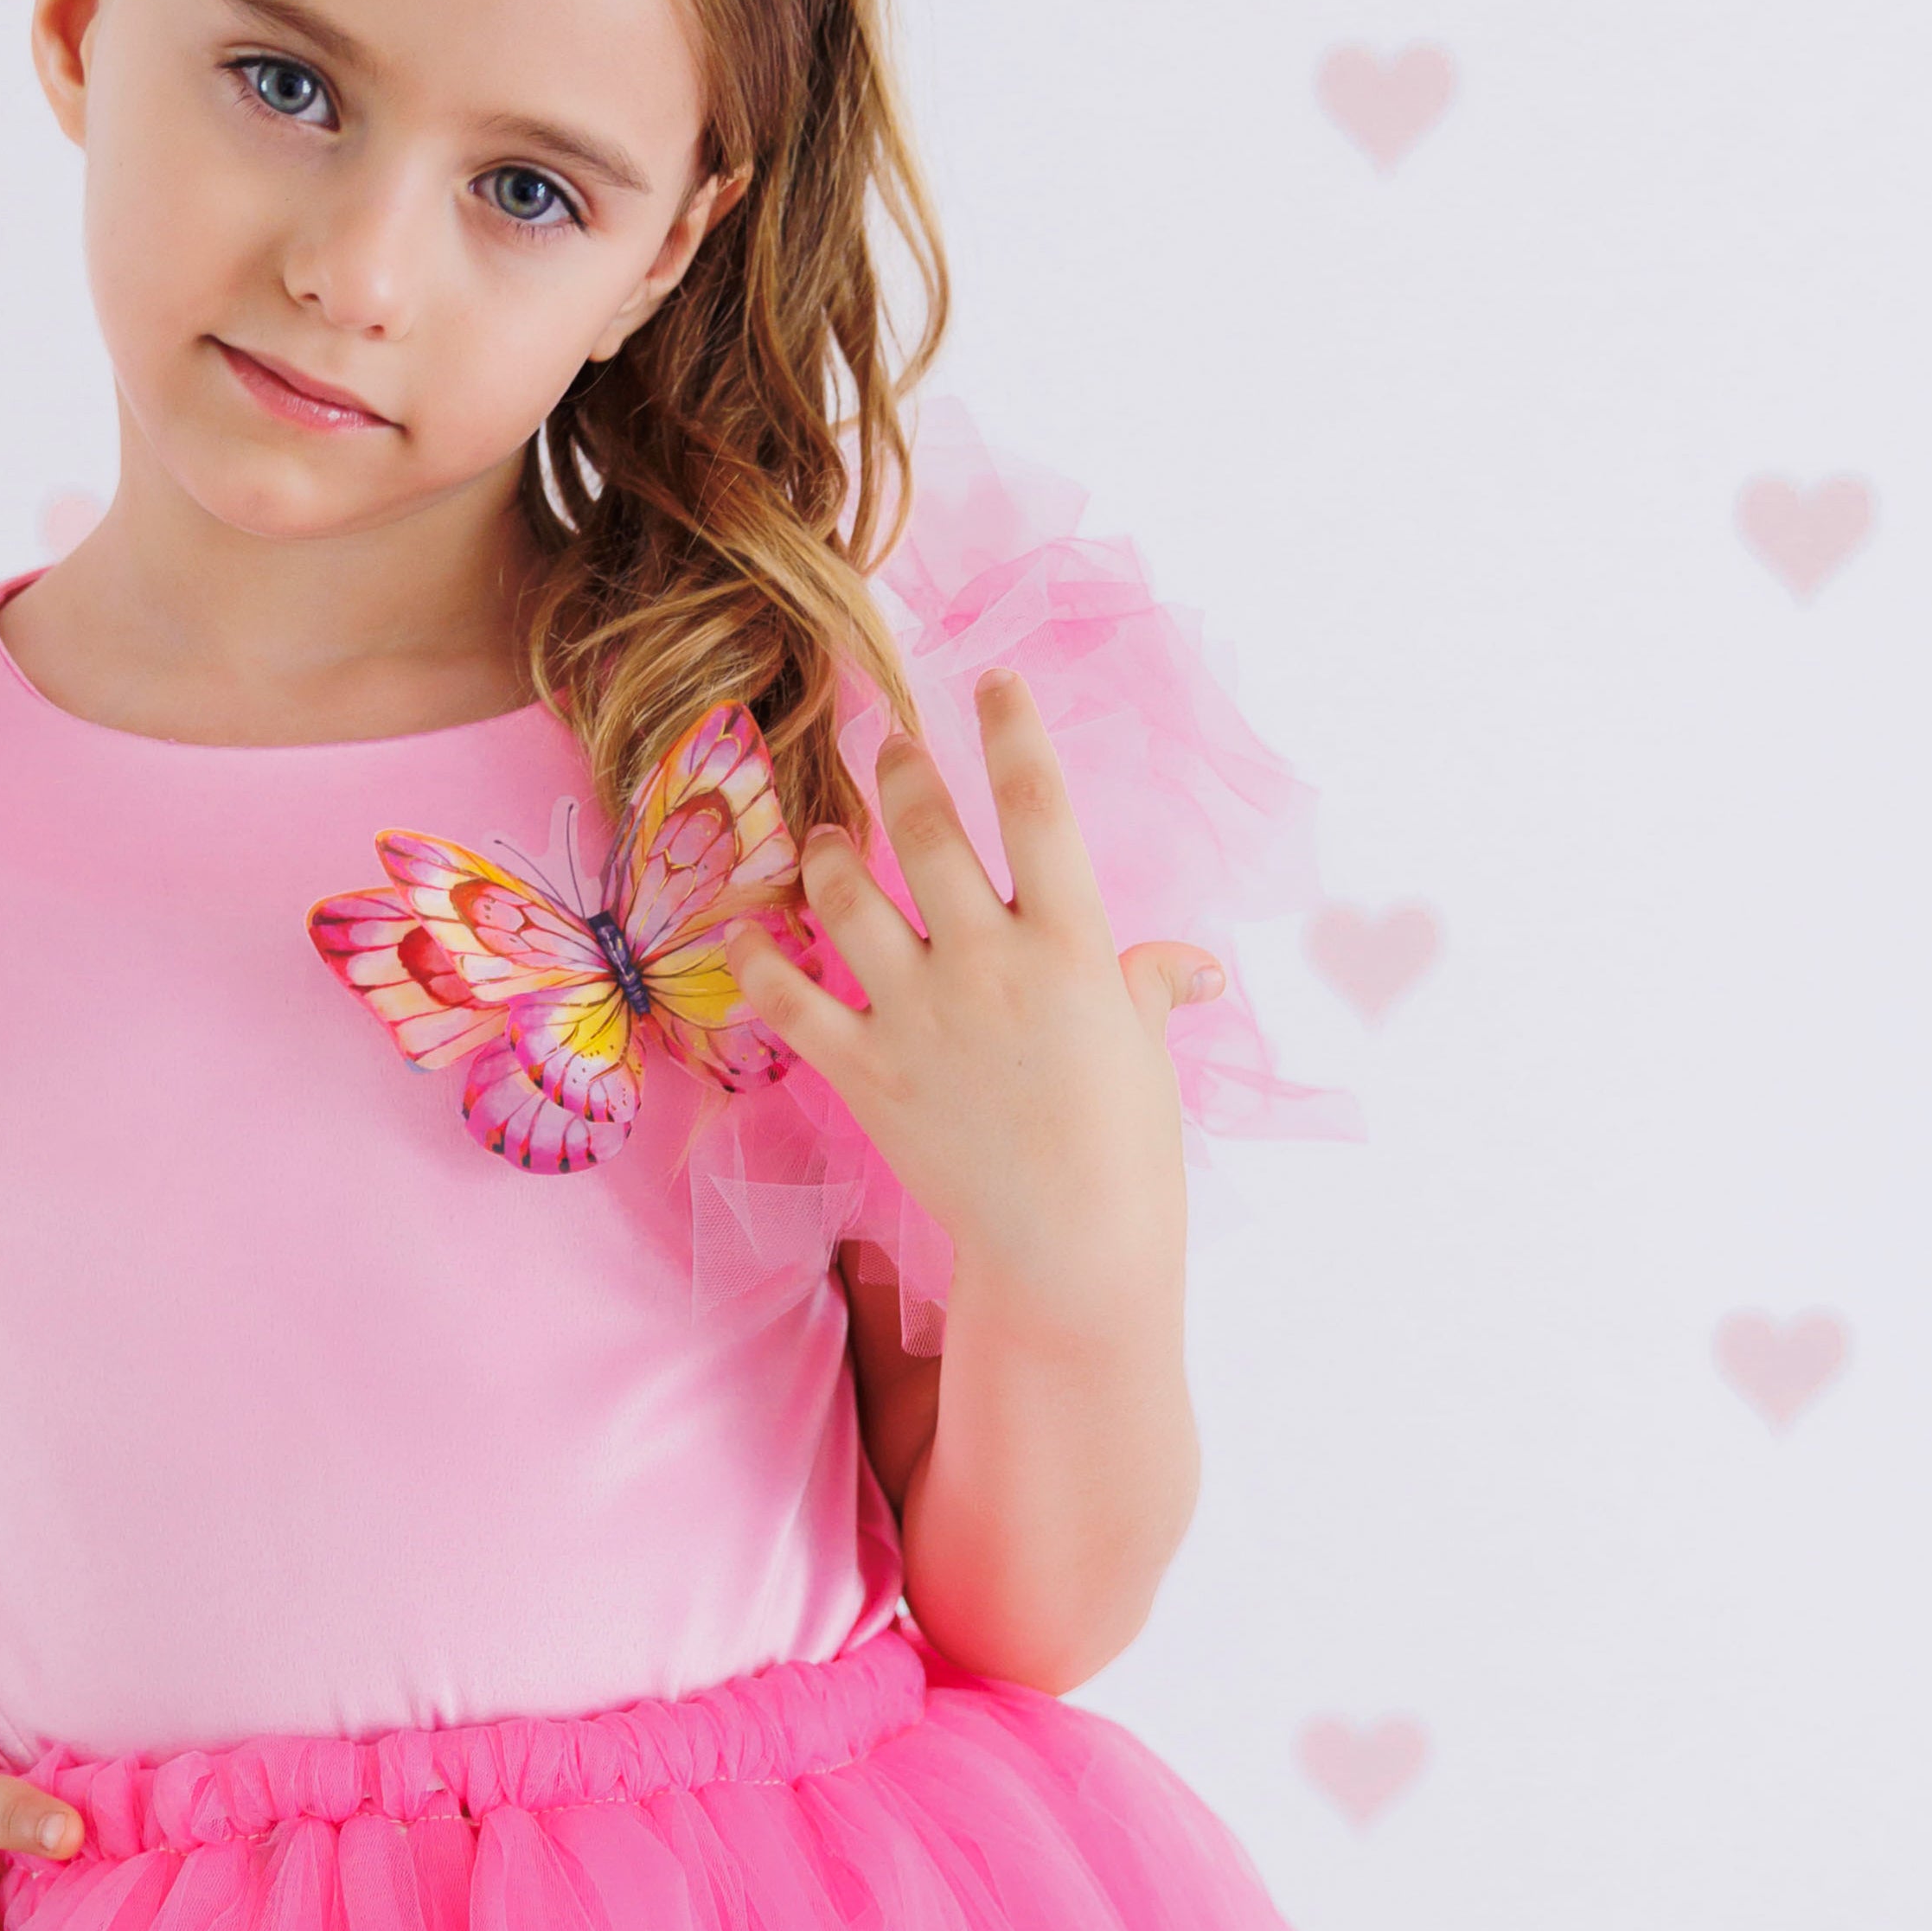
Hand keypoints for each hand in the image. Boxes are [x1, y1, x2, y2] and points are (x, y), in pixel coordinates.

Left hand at [726, 669, 1223, 1333]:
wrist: (1070, 1248)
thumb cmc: (1125, 1148)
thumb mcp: (1147, 1052)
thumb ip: (1150, 986)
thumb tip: (1191, 966)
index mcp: (1071, 943)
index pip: (1037, 804)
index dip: (1012, 729)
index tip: (992, 682)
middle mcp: (987, 962)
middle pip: (927, 830)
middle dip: (902, 768)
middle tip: (890, 742)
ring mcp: (918, 1014)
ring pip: (847, 897)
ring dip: (829, 852)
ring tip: (827, 836)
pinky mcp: (865, 1071)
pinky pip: (790, 999)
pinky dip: (757, 961)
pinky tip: (740, 932)